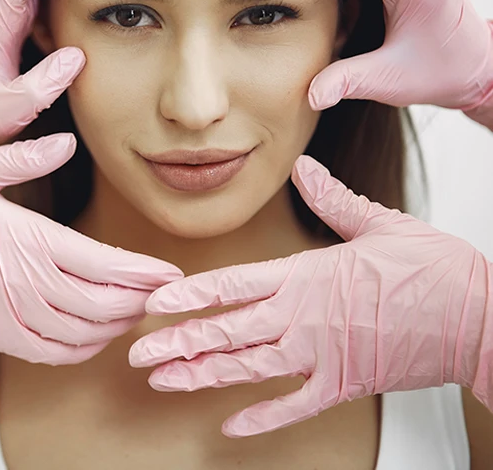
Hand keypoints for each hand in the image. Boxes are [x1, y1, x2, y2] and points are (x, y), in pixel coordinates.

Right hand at [0, 133, 183, 362]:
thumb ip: (23, 157)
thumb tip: (65, 142)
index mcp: (29, 241)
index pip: (105, 264)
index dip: (144, 272)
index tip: (169, 270)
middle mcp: (29, 284)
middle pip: (106, 303)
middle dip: (142, 299)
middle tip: (164, 291)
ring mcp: (16, 316)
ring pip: (86, 332)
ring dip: (119, 324)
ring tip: (138, 309)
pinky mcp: (3, 336)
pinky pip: (57, 354)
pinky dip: (86, 348)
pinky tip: (98, 335)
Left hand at [129, 155, 492, 436]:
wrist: (483, 319)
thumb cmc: (436, 270)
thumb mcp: (380, 224)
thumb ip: (333, 199)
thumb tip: (306, 168)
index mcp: (307, 275)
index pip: (232, 284)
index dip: (188, 295)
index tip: (153, 304)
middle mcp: (304, 317)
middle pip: (228, 331)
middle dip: (179, 342)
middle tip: (138, 353)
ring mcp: (321, 355)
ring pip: (248, 369)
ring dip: (203, 376)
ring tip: (164, 382)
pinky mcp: (344, 384)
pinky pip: (294, 406)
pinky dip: (262, 418)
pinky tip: (230, 428)